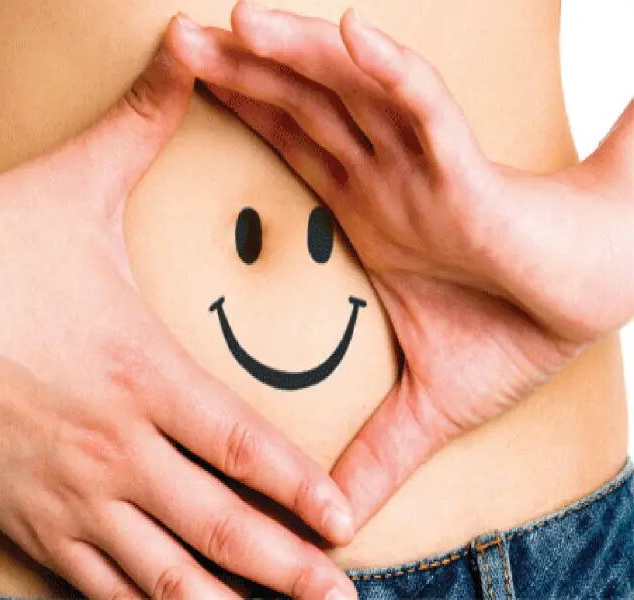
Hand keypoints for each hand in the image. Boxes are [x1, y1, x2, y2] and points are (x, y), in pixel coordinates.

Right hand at [0, 18, 356, 599]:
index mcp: (141, 368)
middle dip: (287, 568)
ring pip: (160, 571)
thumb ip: (145, 119)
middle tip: (343, 599)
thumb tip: (188, 41)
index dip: (300, 489)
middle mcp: (115, 441)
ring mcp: (67, 487)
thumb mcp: (77, 181)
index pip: (243, 446)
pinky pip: (91, 580)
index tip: (347, 522)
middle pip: (217, 524)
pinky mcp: (23, 513)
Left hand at [168, 3, 633, 528]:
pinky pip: (425, 109)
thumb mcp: (426, 404)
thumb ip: (373, 453)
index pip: (289, 150)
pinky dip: (389, 73)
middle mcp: (385, 177)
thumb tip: (331, 528)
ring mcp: (423, 168)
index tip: (173, 95)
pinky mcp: (468, 173)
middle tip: (178, 40)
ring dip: (297, 56)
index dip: (238, 117)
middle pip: (302, 109)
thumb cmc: (515, 330)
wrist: (596, 301)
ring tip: (235, 23)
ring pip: (351, 97)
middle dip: (244, 71)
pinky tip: (352, 36)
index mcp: (366, 212)